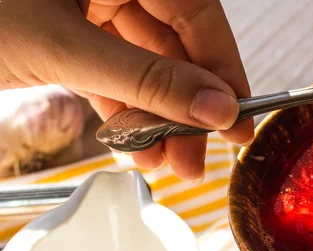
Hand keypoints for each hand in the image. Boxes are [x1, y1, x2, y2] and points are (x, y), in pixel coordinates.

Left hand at [0, 0, 253, 179]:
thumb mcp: (64, 48)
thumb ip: (147, 82)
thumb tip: (217, 110)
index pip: (197, 10)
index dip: (223, 67)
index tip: (239, 118)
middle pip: (172, 44)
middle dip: (188, 106)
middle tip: (201, 157)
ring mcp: (86, 4)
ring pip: (143, 64)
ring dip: (157, 117)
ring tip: (168, 164)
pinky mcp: (66, 32)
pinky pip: (110, 73)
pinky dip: (124, 111)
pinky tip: (136, 146)